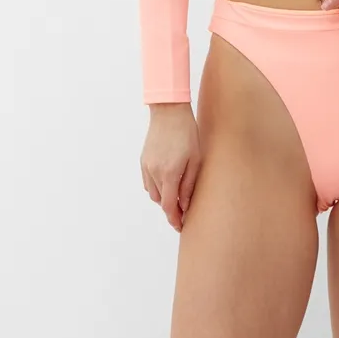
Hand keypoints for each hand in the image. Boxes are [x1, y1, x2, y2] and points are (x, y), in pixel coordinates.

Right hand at [140, 103, 200, 232]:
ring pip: (152, 193)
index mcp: (169, 173)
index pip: (168, 206)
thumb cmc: (187, 132)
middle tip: (183, 211)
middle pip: (160, 201)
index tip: (181, 227)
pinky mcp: (142, 160)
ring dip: (163, 197)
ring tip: (176, 194)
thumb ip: (189, 184)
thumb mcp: (195, 159)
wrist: (169, 111)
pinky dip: (156, 187)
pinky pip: (147, 182)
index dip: (174, 219)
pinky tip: (166, 181)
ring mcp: (146, 166)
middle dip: (170, 208)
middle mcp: (154, 172)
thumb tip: (185, 205)